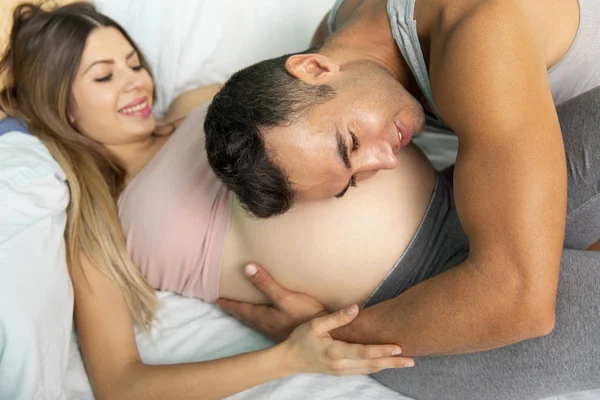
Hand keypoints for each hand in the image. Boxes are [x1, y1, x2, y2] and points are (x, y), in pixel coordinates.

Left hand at [217, 263, 327, 341]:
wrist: (326, 335)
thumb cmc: (305, 315)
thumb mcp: (285, 296)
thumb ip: (266, 283)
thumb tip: (247, 268)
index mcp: (263, 317)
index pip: (240, 309)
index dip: (228, 304)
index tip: (216, 300)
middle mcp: (266, 325)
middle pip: (245, 317)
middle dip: (234, 310)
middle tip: (224, 305)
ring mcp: (276, 331)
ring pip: (255, 322)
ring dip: (246, 315)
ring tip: (241, 310)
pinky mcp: (285, 332)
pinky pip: (265, 324)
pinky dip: (258, 319)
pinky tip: (266, 318)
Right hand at [277, 305, 414, 375]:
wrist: (288, 360)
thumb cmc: (300, 340)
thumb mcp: (315, 324)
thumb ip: (337, 318)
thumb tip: (356, 309)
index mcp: (335, 352)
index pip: (364, 352)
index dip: (382, 350)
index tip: (398, 347)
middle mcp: (341, 365)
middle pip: (372, 365)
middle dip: (393, 363)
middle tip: (411, 361)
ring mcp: (341, 371)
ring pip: (369, 370)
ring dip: (387, 366)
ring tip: (405, 363)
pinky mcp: (340, 372)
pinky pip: (362, 371)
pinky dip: (376, 368)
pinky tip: (385, 364)